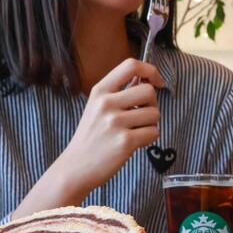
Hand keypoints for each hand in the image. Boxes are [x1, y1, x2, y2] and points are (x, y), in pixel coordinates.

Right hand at [60, 58, 163, 195]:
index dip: (151, 70)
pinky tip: (134, 143)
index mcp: (100, 91)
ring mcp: (115, 123)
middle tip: (141, 115)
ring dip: (150, 124)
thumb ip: (119, 91)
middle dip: (152, 104)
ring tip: (134, 131)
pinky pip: (154, 132)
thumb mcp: (97, 107)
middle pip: (149, 91)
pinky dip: (149, 138)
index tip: (157, 82)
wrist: (75, 167)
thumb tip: (144, 77)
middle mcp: (106, 103)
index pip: (131, 65)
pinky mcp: (125, 142)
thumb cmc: (91, 136)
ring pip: (155, 113)